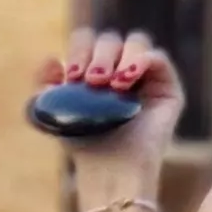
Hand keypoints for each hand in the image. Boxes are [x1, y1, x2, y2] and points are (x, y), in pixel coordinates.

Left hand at [40, 26, 184, 211]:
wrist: (110, 171)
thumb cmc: (83, 144)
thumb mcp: (52, 114)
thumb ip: (44, 87)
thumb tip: (51, 59)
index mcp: (95, 66)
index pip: (86, 40)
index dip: (78, 50)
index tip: (71, 76)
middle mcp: (121, 67)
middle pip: (110, 40)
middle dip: (98, 56)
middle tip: (92, 82)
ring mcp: (147, 76)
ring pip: (137, 42)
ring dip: (121, 58)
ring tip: (112, 85)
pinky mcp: (168, 88)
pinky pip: (159, 58)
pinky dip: (143, 61)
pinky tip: (127, 81)